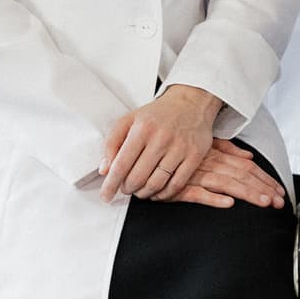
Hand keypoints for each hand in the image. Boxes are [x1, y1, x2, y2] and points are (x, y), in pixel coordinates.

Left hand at [100, 85, 220, 201]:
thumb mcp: (129, 120)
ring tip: (140, 190)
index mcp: (142, 129)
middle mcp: (161, 138)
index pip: (121, 164)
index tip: (106, 195)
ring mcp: (180, 148)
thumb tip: (105, 169)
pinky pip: (177, 184)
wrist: (190, 103)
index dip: (111, 184)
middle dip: (127, 189)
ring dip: (144, 193)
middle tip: (125, 188)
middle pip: (138, 178)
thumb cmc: (158, 114)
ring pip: (156, 184)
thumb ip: (112, 143)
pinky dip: (164, 194)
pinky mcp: (194, 156)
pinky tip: (157, 191)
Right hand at [174, 138, 287, 210]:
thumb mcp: (204, 146)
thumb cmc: (176, 151)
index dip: (265, 179)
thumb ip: (227, 150)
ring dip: (246, 193)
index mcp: (216, 154)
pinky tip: (227, 203)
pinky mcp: (178, 189)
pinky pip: (197, 193)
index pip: (247, 166)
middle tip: (279, 201)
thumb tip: (249, 157)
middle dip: (263, 188)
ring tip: (263, 202)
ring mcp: (193, 176)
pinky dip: (213, 198)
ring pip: (226, 184)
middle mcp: (208, 163)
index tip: (279, 190)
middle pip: (241, 175)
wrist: (145, 157)